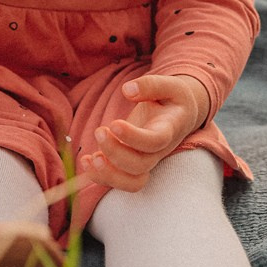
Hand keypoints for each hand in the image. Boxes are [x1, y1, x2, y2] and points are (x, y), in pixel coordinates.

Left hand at [79, 74, 210, 190]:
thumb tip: (127, 90)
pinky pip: (120, 181)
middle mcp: (158, 151)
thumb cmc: (173, 98)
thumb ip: (151, 85)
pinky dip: (101, 177)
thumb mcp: (169, 84)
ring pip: (132, 182)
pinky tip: (85, 161)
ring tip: (90, 158)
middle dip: (115, 153)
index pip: (155, 141)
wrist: (180, 114)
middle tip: (99, 131)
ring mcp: (146, 160)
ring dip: (108, 174)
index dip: (134, 137)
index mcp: (168, 129)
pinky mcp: (133, 164)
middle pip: (140, 165)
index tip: (114, 124)